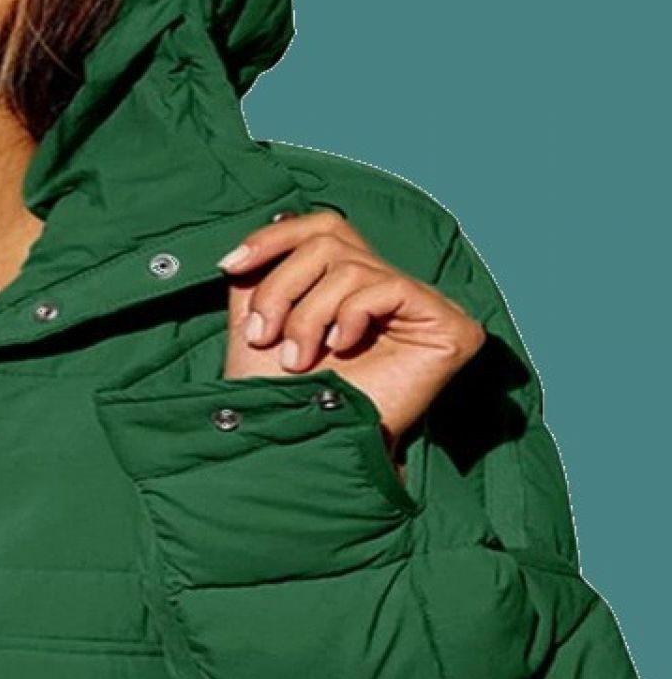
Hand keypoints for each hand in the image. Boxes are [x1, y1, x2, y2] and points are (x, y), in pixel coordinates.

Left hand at [217, 210, 486, 447]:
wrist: (298, 450)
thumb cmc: (278, 399)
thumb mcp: (255, 326)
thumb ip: (260, 277)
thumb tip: (259, 237)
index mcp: (345, 288)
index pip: (321, 228)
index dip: (275, 237)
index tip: (229, 265)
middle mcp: (384, 290)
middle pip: (331, 241)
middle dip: (284, 287)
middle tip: (264, 337)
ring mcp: (419, 307)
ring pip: (352, 267)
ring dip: (309, 313)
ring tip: (296, 359)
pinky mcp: (449, 326)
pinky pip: (388, 287)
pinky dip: (351, 315)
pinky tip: (341, 349)